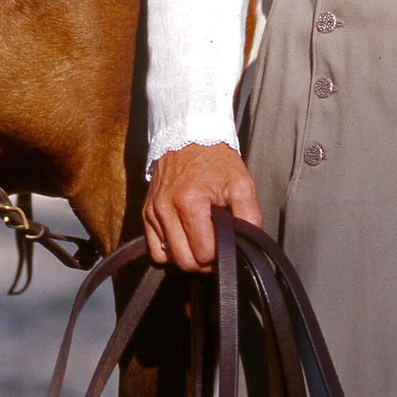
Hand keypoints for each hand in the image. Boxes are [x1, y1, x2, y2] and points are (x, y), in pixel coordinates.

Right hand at [143, 142, 262, 272]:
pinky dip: (169, 250)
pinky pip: (154, 249)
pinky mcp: (146, 212)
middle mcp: (166, 208)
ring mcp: (153, 211)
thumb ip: (250, 216)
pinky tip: (184, 237)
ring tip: (201, 240)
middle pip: (185, 261)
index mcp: (189, 202)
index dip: (220, 255)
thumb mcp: (242, 183)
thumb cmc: (217, 160)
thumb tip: (247, 244)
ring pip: (167, 258)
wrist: (190, 135)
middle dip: (204, 262)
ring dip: (187, 256)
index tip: (227, 243)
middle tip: (216, 248)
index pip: (204, 253)